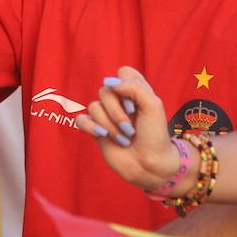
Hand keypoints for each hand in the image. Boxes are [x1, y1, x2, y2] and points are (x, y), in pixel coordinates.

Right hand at [74, 66, 179, 191]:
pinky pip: (81, 119)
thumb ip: (135, 88)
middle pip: (105, 91)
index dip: (127, 84)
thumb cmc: (155, 136)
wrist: (149, 164)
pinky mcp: (95, 129)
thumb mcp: (154, 107)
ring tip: (124, 138)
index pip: (124, 72)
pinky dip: (91, 127)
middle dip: (117, 112)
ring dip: (111, 126)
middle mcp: (119, 100)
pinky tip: (103, 135)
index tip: (137, 102)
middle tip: (132, 127)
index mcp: (135, 91)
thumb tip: (110, 82)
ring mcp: (105, 115)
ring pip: (93, 107)